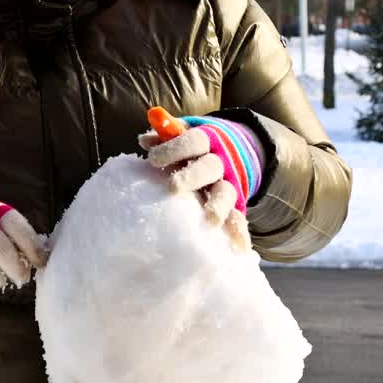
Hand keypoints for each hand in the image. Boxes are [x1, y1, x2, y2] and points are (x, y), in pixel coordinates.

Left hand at [138, 113, 264, 235]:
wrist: (233, 152)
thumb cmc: (194, 147)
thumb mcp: (183, 135)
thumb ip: (165, 136)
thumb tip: (144, 140)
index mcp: (207, 141)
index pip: (193, 140)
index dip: (174, 148)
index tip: (153, 159)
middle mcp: (221, 162)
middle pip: (209, 167)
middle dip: (193, 176)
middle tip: (173, 187)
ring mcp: (229, 184)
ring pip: (226, 193)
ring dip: (218, 205)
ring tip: (211, 219)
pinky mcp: (235, 204)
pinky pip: (238, 217)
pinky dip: (239, 231)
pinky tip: (238, 246)